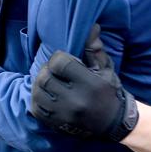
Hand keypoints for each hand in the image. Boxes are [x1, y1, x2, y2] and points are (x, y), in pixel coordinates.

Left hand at [31, 24, 138, 141]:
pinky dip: (38, 99)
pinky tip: (46, 95)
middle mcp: (75, 101)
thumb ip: (94, 48)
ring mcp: (65, 115)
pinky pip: (36, 109)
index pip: (59, 63)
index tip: (62, 60)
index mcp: (89, 84)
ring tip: (49, 81)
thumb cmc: (109, 90)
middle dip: (47, 70)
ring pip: (37, 93)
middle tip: (53, 70)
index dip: (57, 58)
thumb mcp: (106, 68)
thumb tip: (92, 26)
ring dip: (40, 84)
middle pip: (45, 78)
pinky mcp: (58, 125)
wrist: (114, 123)